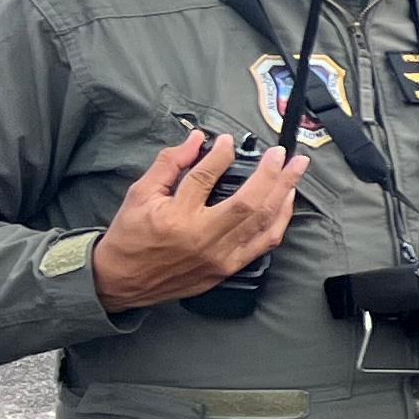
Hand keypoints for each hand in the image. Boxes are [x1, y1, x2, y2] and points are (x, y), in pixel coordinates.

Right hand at [89, 130, 305, 312]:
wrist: (123, 279)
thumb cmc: (131, 236)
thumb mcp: (140, 193)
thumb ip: (169, 164)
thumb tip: (195, 139)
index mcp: (176, 216)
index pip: (206, 177)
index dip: (221, 155)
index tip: (228, 141)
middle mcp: (203, 237)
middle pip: (249, 201)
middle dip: (272, 173)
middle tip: (282, 153)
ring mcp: (220, 255)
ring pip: (263, 221)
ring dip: (283, 193)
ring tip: (295, 171)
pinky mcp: (228, 268)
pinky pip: (264, 243)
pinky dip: (280, 220)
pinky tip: (286, 202)